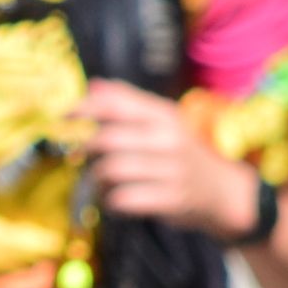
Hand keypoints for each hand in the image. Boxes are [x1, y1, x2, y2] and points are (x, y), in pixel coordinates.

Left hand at [76, 79, 255, 240]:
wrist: (224, 192)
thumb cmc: (183, 154)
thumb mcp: (163, 122)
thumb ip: (128, 103)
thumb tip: (94, 86)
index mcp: (163, 114)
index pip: (116, 104)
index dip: (84, 108)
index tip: (63, 117)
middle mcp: (169, 138)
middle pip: (107, 139)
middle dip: (85, 150)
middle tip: (80, 157)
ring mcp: (172, 169)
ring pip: (111, 170)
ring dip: (96, 178)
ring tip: (100, 181)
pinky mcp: (171, 199)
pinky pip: (124, 199)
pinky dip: (110, 201)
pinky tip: (114, 200)